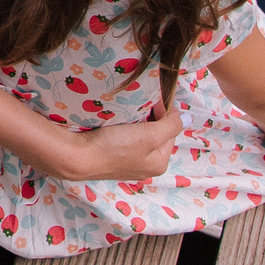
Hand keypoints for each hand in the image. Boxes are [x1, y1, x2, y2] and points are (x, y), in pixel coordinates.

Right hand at [54, 104, 185, 180]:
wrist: (77, 156)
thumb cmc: (115, 147)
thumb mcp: (150, 135)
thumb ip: (170, 125)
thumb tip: (187, 117)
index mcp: (159, 163)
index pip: (170, 130)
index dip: (163, 112)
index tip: (150, 98)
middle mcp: (146, 166)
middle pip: (155, 134)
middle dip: (149, 118)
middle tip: (137, 103)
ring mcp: (127, 164)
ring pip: (139, 136)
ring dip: (135, 122)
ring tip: (125, 111)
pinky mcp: (111, 158)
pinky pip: (124, 139)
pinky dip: (122, 129)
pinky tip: (114, 122)